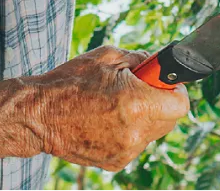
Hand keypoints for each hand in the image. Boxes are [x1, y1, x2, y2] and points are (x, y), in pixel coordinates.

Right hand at [18, 46, 188, 169]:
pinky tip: (106, 120)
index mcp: (138, 104)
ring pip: (153, 133)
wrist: (37, 115)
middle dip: (161, 102)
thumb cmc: (70, 81)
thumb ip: (142, 59)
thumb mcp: (108, 57)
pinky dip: (128, 132)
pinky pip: (135, 144)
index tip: (163, 83)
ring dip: (144, 118)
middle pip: (170, 120)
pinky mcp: (114, 163)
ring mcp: (125, 151)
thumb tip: (160, 64)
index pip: (181, 104)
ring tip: (116, 105)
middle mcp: (135, 132)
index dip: (174, 90)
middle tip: (140, 89)